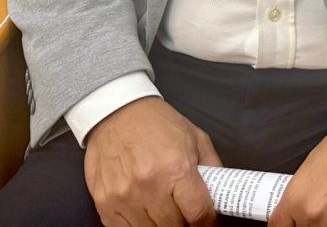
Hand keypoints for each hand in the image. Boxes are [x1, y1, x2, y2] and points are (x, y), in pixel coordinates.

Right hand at [84, 97, 220, 226]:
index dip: (206, 222)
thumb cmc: (157, 123)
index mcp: (176, 168)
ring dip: (162, 225)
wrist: (117, 112)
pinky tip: (146, 213)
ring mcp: (124, 197)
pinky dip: (139, 226)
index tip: (207, 221)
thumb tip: (221, 195)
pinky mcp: (104, 203)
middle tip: (186, 214)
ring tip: (166, 211)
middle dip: (185, 223)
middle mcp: (149, 185)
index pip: (198, 212)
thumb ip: (212, 168)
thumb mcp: (196, 138)